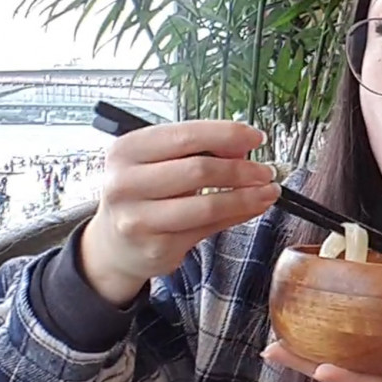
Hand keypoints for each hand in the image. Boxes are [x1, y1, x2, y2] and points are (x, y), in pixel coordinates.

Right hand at [80, 120, 279, 304]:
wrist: (113, 244)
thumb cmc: (142, 194)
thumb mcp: (157, 162)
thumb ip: (195, 151)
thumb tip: (243, 147)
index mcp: (127, 151)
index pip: (186, 136)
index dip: (227, 134)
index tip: (256, 137)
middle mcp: (126, 184)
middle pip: (199, 170)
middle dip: (242, 169)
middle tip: (266, 171)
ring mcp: (139, 219)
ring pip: (208, 205)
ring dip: (247, 197)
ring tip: (268, 191)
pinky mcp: (157, 248)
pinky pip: (209, 228)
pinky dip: (238, 216)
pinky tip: (252, 207)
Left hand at [262, 324, 381, 381]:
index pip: (379, 381)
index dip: (351, 377)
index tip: (321, 370)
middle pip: (348, 372)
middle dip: (309, 362)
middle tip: (269, 350)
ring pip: (350, 364)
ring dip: (314, 352)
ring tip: (277, 340)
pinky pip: (363, 356)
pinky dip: (339, 344)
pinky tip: (321, 328)